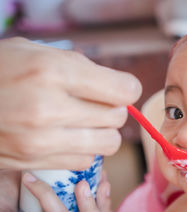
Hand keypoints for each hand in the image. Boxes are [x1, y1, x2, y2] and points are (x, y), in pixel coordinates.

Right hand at [0, 37, 141, 169]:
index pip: (123, 89)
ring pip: (108, 143)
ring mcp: (41, 139)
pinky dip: (85, 149)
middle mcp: (49, 108)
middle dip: (114, 109)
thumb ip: (80, 67)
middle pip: (118, 117)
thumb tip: (121, 86)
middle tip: (98, 103)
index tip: (120, 87)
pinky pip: (86, 161)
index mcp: (52, 71)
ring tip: (85, 122)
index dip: (127, 88)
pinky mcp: (35, 160)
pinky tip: (69, 136)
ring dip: (104, 132)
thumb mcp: (35, 51)